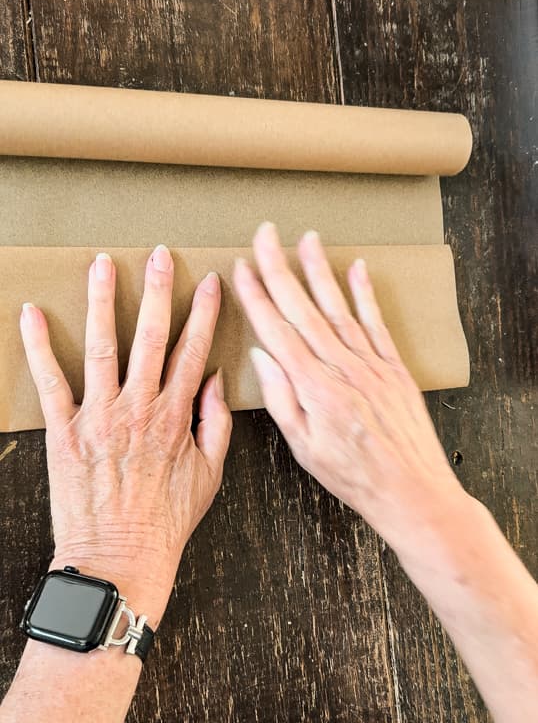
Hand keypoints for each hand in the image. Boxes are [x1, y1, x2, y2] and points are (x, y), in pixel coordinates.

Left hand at [20, 245, 231, 624]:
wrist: (121, 556)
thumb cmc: (167, 520)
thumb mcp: (210, 474)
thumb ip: (216, 424)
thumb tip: (216, 382)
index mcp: (175, 417)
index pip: (193, 352)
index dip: (203, 314)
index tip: (210, 284)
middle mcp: (139, 408)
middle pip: (151, 338)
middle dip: (158, 292)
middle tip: (161, 256)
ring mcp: (99, 417)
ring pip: (102, 348)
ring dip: (102, 303)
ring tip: (102, 266)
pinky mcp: (65, 432)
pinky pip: (51, 382)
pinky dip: (39, 347)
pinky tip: (33, 315)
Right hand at [234, 223, 467, 560]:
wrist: (410, 488)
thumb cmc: (353, 475)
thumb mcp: (304, 448)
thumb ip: (281, 399)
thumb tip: (262, 355)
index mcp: (314, 388)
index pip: (277, 331)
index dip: (257, 296)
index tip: (242, 268)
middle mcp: (342, 367)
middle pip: (304, 309)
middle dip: (280, 268)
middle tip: (265, 235)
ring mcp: (371, 363)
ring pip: (338, 307)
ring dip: (319, 270)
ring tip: (305, 239)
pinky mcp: (394, 366)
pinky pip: (376, 322)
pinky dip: (364, 293)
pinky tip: (355, 268)